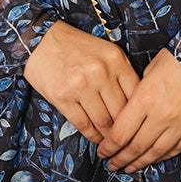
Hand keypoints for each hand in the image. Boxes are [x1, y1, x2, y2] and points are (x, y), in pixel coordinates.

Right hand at [24, 21, 139, 142]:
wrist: (42, 40)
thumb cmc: (77, 48)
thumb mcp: (106, 52)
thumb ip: (121, 74)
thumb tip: (135, 107)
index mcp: (115, 58)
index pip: (136, 95)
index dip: (138, 115)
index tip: (137, 125)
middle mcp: (100, 71)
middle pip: (120, 112)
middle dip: (124, 130)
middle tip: (126, 141)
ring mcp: (80, 84)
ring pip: (103, 122)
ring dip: (108, 137)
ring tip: (110, 142)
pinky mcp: (62, 96)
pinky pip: (83, 124)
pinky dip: (92, 135)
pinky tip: (95, 137)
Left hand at [97, 48, 180, 171]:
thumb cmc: (177, 58)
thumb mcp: (150, 69)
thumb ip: (139, 91)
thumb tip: (130, 108)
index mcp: (146, 98)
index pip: (121, 132)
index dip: (108, 147)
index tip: (102, 151)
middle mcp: (162, 115)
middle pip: (136, 147)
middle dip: (120, 159)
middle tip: (112, 164)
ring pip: (156, 153)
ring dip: (140, 163)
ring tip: (129, 167)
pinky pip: (176, 148)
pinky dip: (163, 156)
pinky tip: (154, 158)